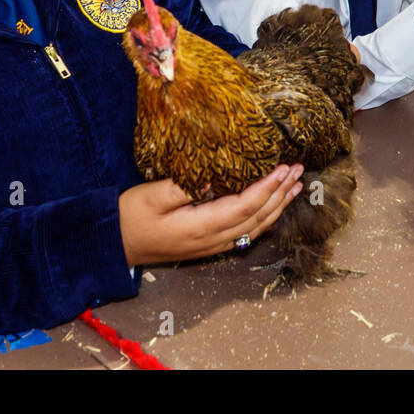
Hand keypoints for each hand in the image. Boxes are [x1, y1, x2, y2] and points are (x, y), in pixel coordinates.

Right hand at [118, 164, 303, 266]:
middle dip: (281, 194)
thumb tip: (211, 175)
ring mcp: (212, 245)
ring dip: (278, 206)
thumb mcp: (151, 196)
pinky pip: (246, 231)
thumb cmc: (129, 217)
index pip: (245, 206)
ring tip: (296, 186)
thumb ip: (182, 186)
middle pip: (257, 217)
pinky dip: (264, 216)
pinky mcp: (208, 244)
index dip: (267, 187)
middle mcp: (212, 240)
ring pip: (255, 226)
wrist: (114, 246)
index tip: (284, 168)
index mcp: (201, 227)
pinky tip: (272, 206)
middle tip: (299, 170)